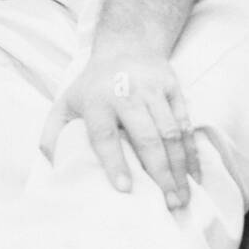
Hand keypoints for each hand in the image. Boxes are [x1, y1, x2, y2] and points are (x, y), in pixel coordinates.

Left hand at [39, 40, 199, 208]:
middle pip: (146, 136)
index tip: (125, 189)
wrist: (127, 44)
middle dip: (159, 172)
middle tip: (168, 204)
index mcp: (96, 100)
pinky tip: (194, 177)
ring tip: (182, 198)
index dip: (114, 162)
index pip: (105, 134)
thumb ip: (53, 134)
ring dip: (179, 167)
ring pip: (170, 132)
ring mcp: (153, 91)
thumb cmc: (94, 86)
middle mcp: (126, 93)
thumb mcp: (66, 102)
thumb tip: (53, 167)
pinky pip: (186, 125)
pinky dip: (191, 153)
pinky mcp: (174, 89)